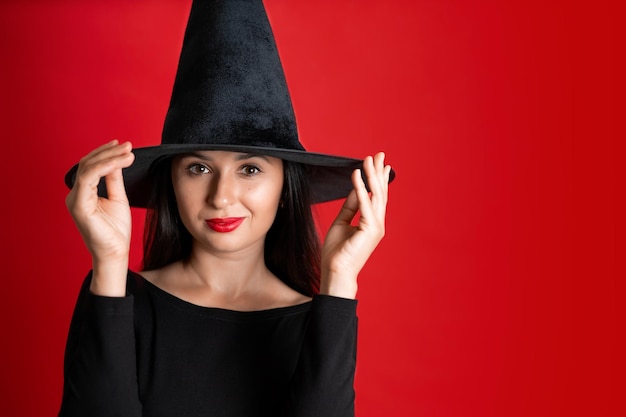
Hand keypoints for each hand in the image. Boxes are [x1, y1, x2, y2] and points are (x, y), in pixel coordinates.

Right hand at [65, 140, 134, 294]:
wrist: (116, 253)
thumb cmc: (116, 231)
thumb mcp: (118, 198)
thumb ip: (114, 179)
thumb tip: (116, 160)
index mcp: (84, 193)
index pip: (91, 166)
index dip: (106, 153)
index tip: (124, 145)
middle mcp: (76, 194)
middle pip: (88, 164)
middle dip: (109, 152)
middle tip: (128, 146)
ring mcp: (75, 200)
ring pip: (88, 168)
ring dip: (109, 157)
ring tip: (128, 152)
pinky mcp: (79, 206)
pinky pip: (89, 179)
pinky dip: (104, 168)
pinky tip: (119, 163)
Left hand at [320, 152, 390, 297]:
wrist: (335, 271)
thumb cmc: (337, 252)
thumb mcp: (342, 223)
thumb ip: (350, 206)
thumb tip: (356, 189)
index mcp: (372, 223)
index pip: (377, 196)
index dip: (378, 178)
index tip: (379, 163)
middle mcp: (377, 223)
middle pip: (380, 192)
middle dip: (379, 172)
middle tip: (379, 154)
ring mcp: (376, 227)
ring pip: (376, 195)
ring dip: (372, 175)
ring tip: (368, 159)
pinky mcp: (370, 230)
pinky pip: (365, 205)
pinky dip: (361, 188)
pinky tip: (357, 175)